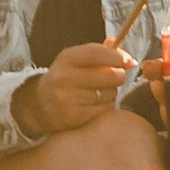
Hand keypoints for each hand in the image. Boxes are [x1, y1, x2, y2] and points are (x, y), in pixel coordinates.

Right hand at [19, 40, 138, 136]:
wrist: (40, 104)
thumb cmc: (67, 77)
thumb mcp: (76, 60)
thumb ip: (101, 52)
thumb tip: (128, 58)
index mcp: (66, 58)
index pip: (96, 53)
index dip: (118, 56)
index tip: (130, 61)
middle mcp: (64, 77)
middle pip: (109, 75)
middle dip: (119, 76)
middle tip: (115, 77)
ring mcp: (67, 98)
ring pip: (110, 93)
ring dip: (111, 92)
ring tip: (98, 92)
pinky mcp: (74, 117)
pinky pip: (106, 109)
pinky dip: (106, 106)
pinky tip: (95, 104)